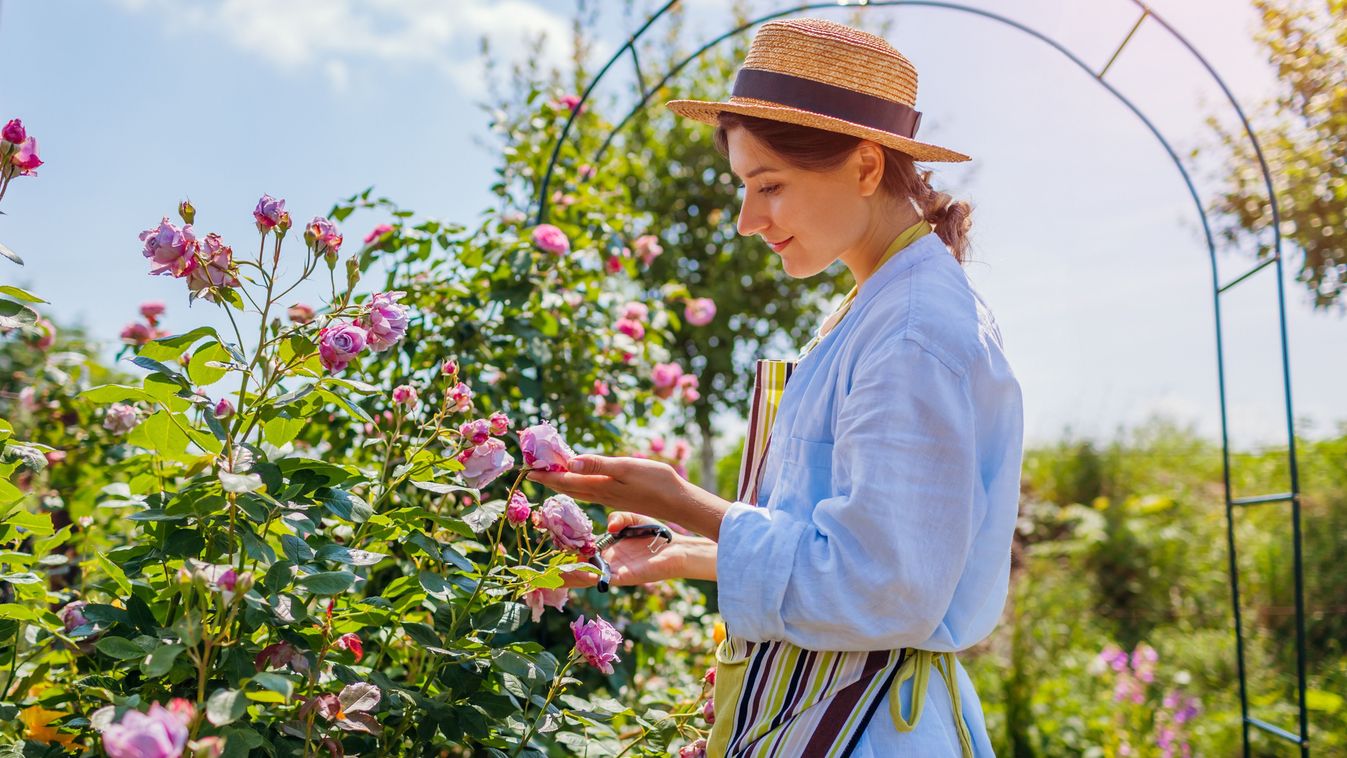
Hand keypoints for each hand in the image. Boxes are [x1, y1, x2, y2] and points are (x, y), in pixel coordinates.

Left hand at [526, 454, 730, 538]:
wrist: (678, 502)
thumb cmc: (656, 482)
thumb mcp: (626, 468)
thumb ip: (598, 465)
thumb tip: (569, 462)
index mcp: (599, 486)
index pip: (566, 480)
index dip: (546, 474)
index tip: (527, 469)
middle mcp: (601, 494)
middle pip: (568, 487)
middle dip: (549, 479)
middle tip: (531, 471)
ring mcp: (610, 498)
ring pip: (578, 490)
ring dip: (562, 482)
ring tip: (549, 475)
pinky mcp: (619, 498)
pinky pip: (589, 491)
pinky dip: (577, 485)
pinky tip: (579, 482)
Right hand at [559, 512, 683, 588]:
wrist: (676, 548)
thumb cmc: (653, 534)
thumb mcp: (632, 520)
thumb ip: (619, 519)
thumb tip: (610, 525)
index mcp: (605, 549)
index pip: (579, 553)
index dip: (564, 552)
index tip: (547, 549)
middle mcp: (607, 562)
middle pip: (578, 570)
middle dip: (561, 572)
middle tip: (542, 572)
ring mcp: (615, 571)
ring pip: (589, 579)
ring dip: (573, 578)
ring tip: (556, 577)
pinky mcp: (628, 577)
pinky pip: (607, 579)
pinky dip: (595, 578)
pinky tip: (586, 574)